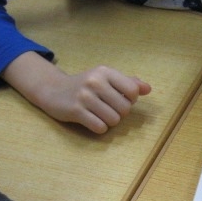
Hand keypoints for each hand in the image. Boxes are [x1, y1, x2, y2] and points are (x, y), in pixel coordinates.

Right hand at [3, 53, 150, 132]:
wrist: (53, 90)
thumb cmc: (85, 86)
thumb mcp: (105, 79)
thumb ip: (128, 83)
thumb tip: (148, 89)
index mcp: (105, 72)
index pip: (132, 91)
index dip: (131, 100)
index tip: (121, 99)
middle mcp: (95, 82)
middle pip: (124, 109)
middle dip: (119, 114)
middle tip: (108, 109)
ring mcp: (84, 96)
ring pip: (113, 120)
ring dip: (109, 122)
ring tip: (99, 115)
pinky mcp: (76, 111)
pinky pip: (100, 127)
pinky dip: (99, 128)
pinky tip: (92, 121)